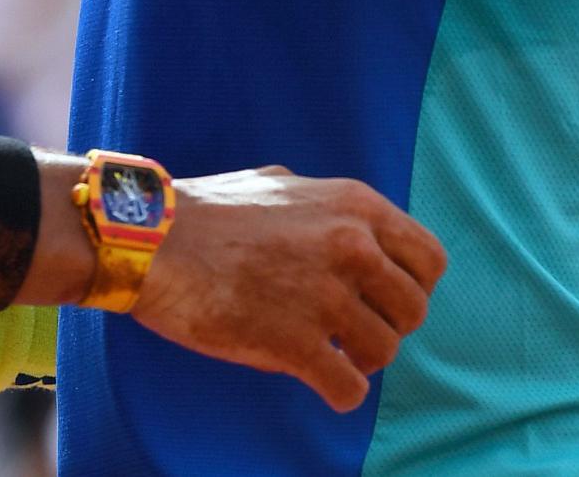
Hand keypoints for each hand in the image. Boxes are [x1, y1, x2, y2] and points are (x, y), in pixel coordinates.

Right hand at [132, 168, 443, 411]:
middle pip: (413, 310)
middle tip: (351, 330)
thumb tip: (352, 231)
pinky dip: (338, 391)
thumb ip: (326, 209)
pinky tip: (313, 378)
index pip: (429, 259)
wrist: (149, 239)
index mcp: (353, 205)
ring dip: (360, 360)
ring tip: (328, 352)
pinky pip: (350, 389)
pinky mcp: (295, 342)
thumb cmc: (205, 212)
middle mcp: (351, 245)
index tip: (382, 298)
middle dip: (387, 326)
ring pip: (385, 351)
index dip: (412, 286)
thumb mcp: (280, 186)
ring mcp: (325, 295)